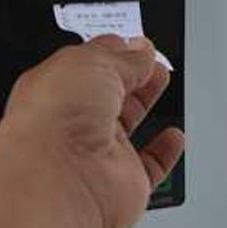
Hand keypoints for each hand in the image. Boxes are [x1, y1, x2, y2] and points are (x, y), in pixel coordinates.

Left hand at [0, 36, 184, 227]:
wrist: (57, 183)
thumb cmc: (54, 122)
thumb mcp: (93, 63)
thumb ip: (122, 57)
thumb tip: (141, 52)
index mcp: (55, 89)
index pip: (86, 64)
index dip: (111, 51)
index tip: (134, 44)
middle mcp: (72, 123)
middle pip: (107, 93)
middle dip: (131, 73)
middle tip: (151, 61)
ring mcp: (97, 154)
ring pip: (125, 125)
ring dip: (145, 103)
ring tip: (160, 82)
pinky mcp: (123, 182)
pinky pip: (149, 166)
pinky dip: (164, 152)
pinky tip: (172, 138)